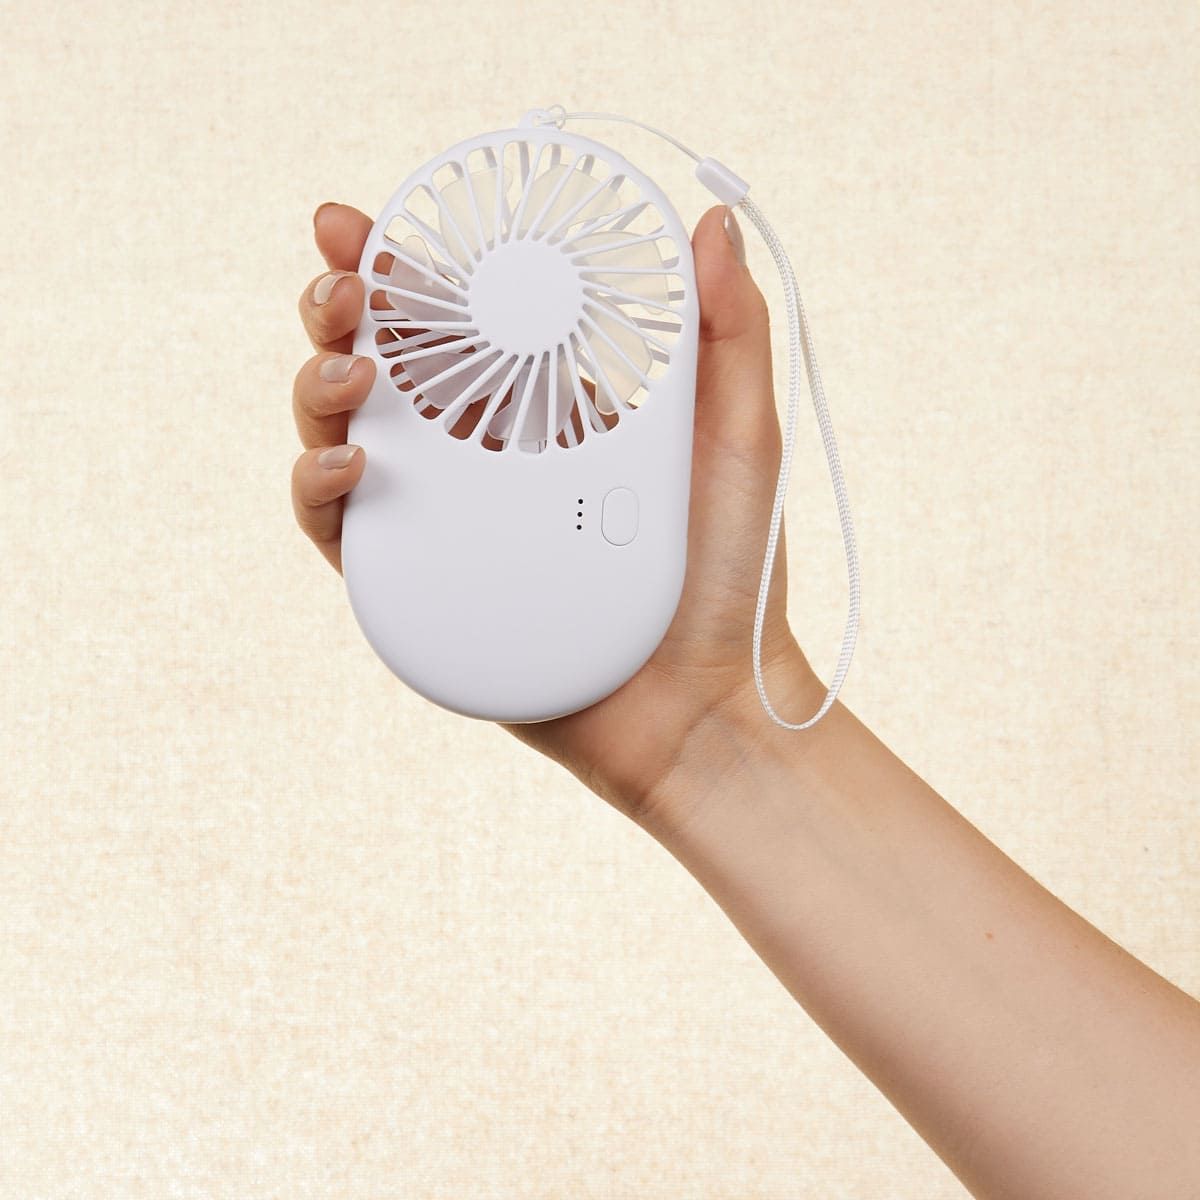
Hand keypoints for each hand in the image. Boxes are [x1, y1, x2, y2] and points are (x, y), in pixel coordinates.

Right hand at [292, 202, 822, 829]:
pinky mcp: (424, 587)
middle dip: (340, 308)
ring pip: (344, 435)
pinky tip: (347, 464)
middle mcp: (487, 458)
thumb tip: (713, 221)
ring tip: (347, 369)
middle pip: (384, 366)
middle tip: (341, 280)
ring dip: (319, 385)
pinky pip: (343, 533)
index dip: (407, 268)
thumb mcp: (738, 440)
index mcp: (547, 409)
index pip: (462, 320)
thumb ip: (728, 335)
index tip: (377, 225)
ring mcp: (449, 521)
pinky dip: (319, 490)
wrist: (703, 707)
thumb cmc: (729, 578)